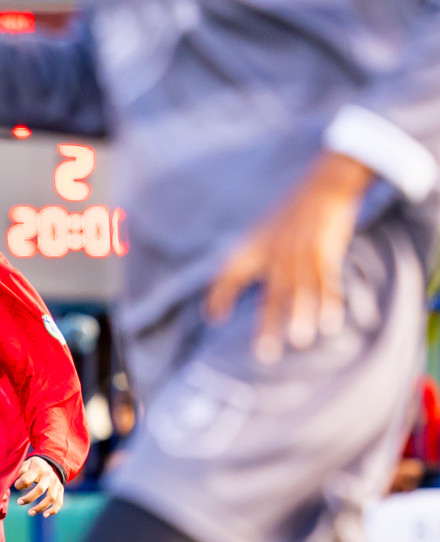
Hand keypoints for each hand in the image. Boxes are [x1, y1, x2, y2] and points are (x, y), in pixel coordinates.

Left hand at [15, 456, 63, 516]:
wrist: (48, 463)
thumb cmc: (33, 466)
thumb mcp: (26, 463)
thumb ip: (22, 471)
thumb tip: (22, 484)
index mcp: (38, 468)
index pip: (26, 479)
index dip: (19, 485)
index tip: (16, 487)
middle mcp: (49, 476)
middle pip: (40, 490)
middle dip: (28, 498)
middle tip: (19, 502)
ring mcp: (56, 483)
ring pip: (51, 498)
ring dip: (40, 507)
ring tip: (30, 513)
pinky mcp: (60, 489)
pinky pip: (59, 502)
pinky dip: (53, 510)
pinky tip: (45, 515)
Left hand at [205, 152, 373, 363]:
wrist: (322, 187)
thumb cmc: (285, 219)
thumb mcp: (255, 238)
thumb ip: (234, 272)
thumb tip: (211, 312)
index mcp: (255, 249)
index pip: (230, 273)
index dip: (221, 293)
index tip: (213, 318)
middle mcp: (276, 254)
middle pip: (272, 295)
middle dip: (268, 326)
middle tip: (264, 355)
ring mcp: (301, 253)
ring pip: (301, 291)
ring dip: (301, 316)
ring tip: (300, 341)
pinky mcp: (325, 251)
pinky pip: (327, 281)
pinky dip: (329, 303)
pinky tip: (330, 324)